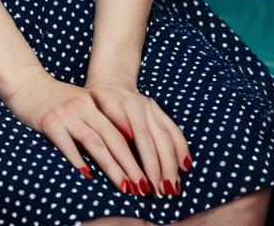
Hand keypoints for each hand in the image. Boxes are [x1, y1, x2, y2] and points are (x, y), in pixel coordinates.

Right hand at [3, 69, 177, 196]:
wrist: (25, 83)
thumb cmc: (53, 99)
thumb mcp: (79, 104)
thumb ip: (95, 121)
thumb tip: (117, 149)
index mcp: (93, 102)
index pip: (121, 131)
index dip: (136, 152)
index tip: (147, 173)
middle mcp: (83, 106)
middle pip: (113, 139)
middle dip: (130, 165)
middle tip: (143, 186)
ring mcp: (67, 114)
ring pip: (96, 143)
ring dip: (113, 167)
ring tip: (124, 186)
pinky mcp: (50, 121)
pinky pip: (68, 144)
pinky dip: (79, 160)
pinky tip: (89, 175)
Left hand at [84, 76, 192, 197]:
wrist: (111, 80)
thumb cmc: (95, 103)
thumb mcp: (89, 112)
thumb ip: (99, 129)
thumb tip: (116, 147)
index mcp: (113, 104)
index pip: (125, 137)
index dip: (134, 161)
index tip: (140, 184)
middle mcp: (135, 104)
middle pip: (149, 139)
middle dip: (156, 168)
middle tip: (159, 193)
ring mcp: (149, 106)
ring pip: (164, 136)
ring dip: (170, 163)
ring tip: (172, 188)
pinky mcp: (158, 109)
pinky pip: (173, 129)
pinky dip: (181, 148)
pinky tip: (185, 166)